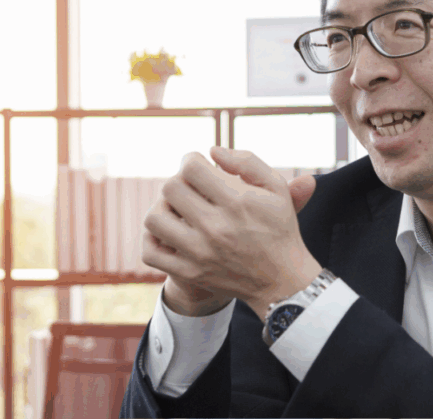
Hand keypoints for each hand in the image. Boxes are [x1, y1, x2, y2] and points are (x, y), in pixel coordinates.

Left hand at [142, 147, 320, 318]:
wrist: (282, 280)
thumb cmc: (279, 227)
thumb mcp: (275, 188)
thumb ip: (247, 161)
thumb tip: (212, 150)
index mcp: (237, 202)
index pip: (191, 168)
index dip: (191, 160)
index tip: (199, 166)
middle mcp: (216, 227)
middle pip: (170, 189)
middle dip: (178, 181)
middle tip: (191, 187)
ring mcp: (199, 253)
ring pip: (154, 218)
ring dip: (163, 208)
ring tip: (178, 209)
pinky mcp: (190, 273)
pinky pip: (150, 252)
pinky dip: (153, 239)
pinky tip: (170, 231)